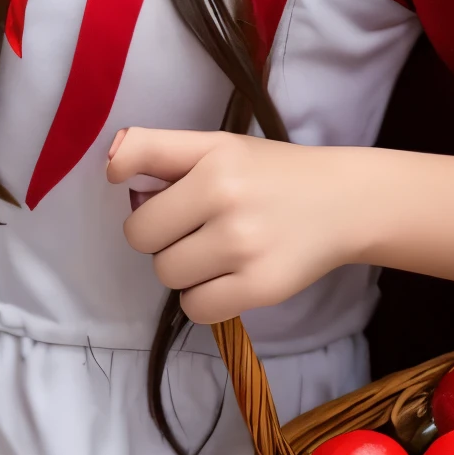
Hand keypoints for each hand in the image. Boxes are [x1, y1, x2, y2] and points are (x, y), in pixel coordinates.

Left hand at [106, 128, 453, 320]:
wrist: (344, 203)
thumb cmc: (272, 173)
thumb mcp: (218, 145)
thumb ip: (159, 148)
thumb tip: (109, 164)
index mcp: (213, 161)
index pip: (135, 167)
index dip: (131, 186)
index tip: (140, 190)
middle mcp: (227, 200)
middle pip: (143, 238)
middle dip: (162, 235)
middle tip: (195, 227)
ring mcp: (244, 248)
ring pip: (168, 275)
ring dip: (183, 268)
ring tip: (215, 252)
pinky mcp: (260, 288)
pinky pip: (196, 308)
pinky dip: (203, 298)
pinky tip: (226, 277)